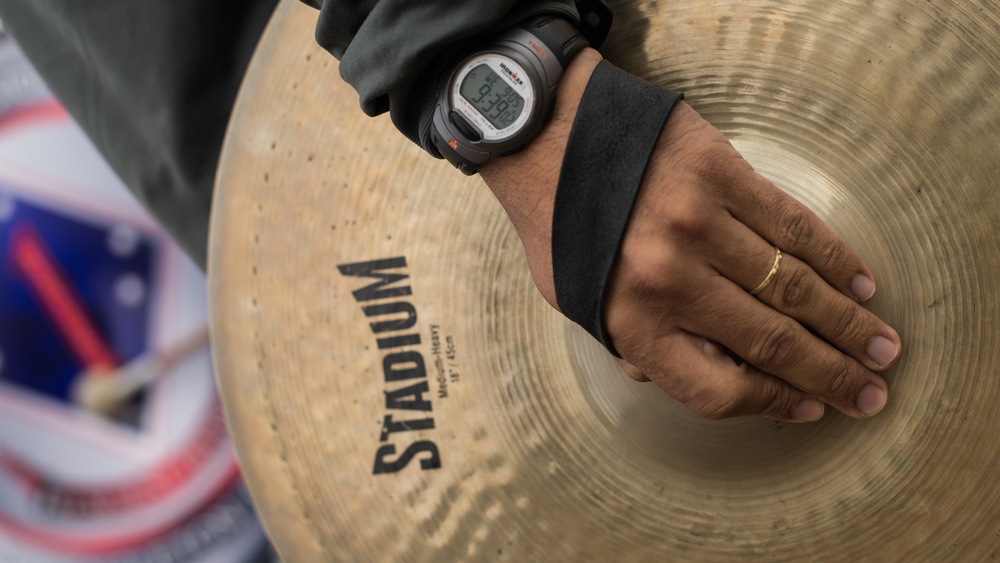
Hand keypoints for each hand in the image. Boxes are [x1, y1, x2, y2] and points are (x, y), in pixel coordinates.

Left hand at [479, 48, 900, 421]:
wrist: (546, 135)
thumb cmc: (559, 223)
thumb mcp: (573, 301)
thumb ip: (630, 342)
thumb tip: (691, 374)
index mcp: (628, 321)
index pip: (716, 388)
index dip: (771, 405)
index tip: (807, 408)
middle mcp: (667, 280)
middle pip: (771, 343)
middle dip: (831, 373)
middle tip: (871, 393)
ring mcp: (698, 224)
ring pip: (794, 288)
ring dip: (847, 324)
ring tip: (882, 347)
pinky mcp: (719, 174)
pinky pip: (792, 225)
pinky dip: (833, 258)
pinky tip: (859, 284)